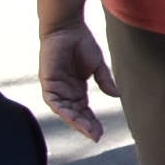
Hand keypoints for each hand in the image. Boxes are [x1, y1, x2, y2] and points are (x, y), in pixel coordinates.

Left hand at [39, 22, 115, 140]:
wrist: (67, 28)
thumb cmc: (81, 43)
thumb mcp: (97, 65)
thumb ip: (104, 81)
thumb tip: (116, 95)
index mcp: (77, 88)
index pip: (84, 110)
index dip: (92, 122)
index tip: (101, 133)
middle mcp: (66, 92)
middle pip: (75, 114)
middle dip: (85, 126)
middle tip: (96, 136)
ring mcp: (56, 88)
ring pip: (65, 111)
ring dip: (75, 121)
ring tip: (87, 130)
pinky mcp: (48, 83)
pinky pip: (54, 102)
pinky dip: (63, 111)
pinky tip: (73, 118)